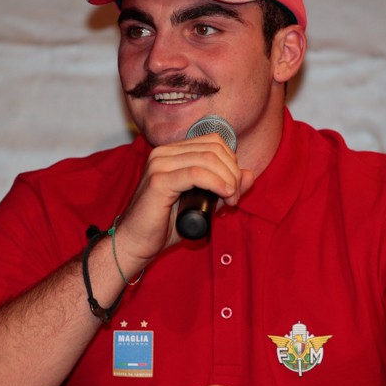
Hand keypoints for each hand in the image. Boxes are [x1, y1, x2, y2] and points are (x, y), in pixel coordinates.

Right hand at [112, 134, 254, 272]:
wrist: (135, 244)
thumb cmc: (164, 226)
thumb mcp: (202, 204)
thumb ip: (224, 188)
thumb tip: (250, 174)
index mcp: (172, 153)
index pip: (213, 142)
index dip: (232, 162)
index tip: (234, 189)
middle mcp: (163, 153)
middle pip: (214, 148)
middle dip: (233, 172)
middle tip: (234, 197)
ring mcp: (159, 164)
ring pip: (208, 158)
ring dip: (228, 180)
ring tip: (230, 201)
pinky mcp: (158, 181)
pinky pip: (196, 173)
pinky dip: (216, 183)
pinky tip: (224, 194)